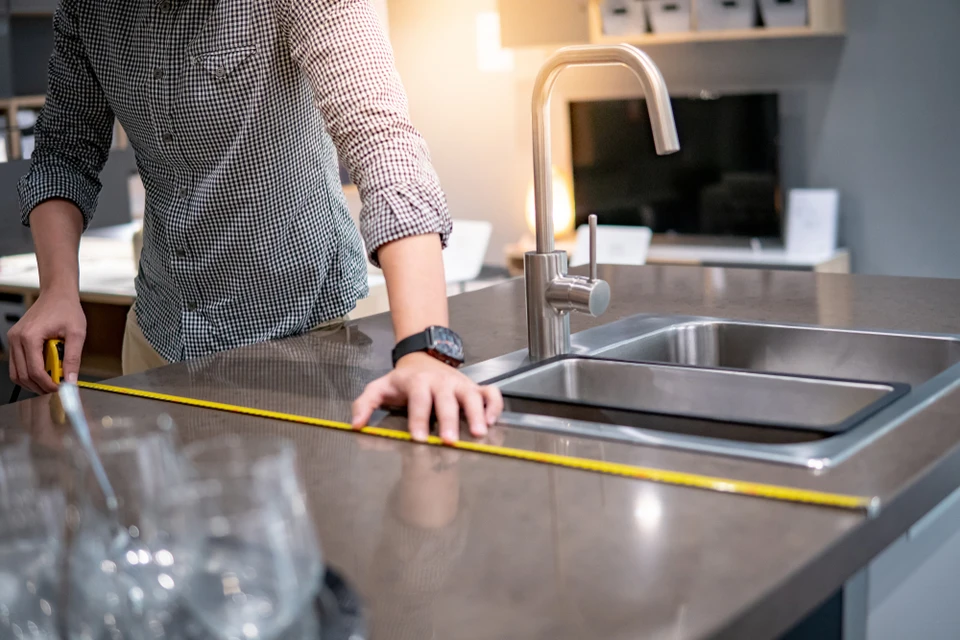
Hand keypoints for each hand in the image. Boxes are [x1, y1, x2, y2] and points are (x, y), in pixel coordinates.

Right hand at [8, 290, 85, 393]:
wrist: (57, 294)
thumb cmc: (66, 309)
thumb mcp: (77, 333)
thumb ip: (73, 358)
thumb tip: (71, 380)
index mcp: (30, 336)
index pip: (35, 370)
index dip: (47, 384)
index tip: (60, 389)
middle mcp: (17, 338)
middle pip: (22, 374)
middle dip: (39, 386)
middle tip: (56, 389)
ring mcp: (13, 339)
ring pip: (16, 372)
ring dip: (32, 382)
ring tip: (50, 382)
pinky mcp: (15, 340)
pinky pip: (17, 364)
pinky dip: (28, 372)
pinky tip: (44, 373)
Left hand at [352, 353, 503, 442]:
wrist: (422, 358)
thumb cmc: (402, 381)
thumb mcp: (378, 388)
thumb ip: (364, 405)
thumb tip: (356, 426)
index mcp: (417, 382)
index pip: (418, 399)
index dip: (419, 418)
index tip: (419, 438)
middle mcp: (440, 382)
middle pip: (446, 400)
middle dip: (449, 421)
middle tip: (449, 441)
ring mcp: (460, 384)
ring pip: (472, 396)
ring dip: (477, 414)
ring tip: (479, 433)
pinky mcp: (474, 387)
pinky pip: (490, 394)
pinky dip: (494, 406)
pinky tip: (492, 422)